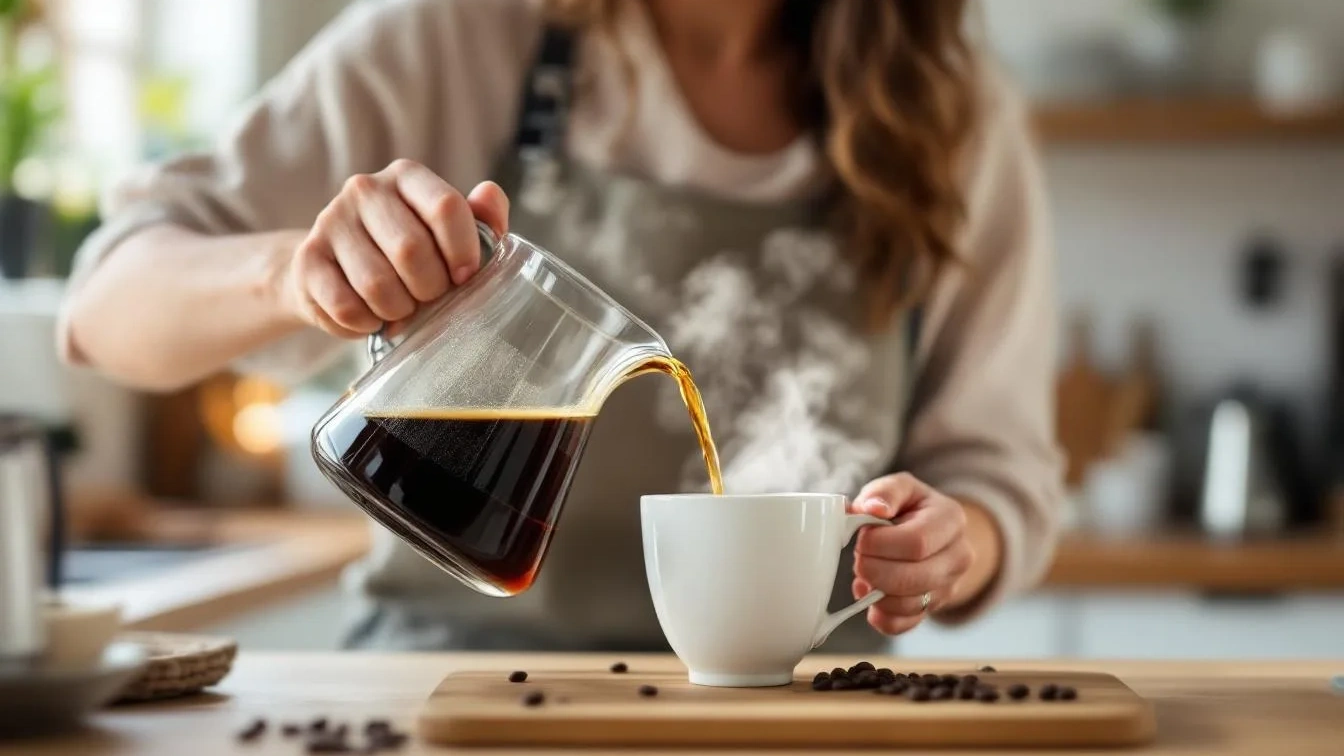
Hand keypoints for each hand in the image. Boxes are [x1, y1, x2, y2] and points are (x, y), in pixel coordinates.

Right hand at [285, 159, 509, 337]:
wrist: (336, 271)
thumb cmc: (407, 253)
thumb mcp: (448, 234)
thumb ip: (480, 218)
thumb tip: (490, 195)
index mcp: (406, 176)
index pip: (445, 207)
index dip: (464, 251)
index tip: (465, 276)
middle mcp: (364, 189)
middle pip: (411, 249)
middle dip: (430, 288)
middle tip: (430, 297)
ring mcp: (330, 221)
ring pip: (377, 284)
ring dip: (399, 310)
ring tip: (402, 307)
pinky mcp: (307, 259)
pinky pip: (346, 306)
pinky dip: (368, 323)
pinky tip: (373, 317)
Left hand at [849, 473, 974, 635]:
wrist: (933, 533)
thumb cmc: (910, 508)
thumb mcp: (900, 488)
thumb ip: (884, 492)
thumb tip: (871, 508)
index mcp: (951, 520)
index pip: (917, 542)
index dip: (881, 544)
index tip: (861, 538)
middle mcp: (959, 556)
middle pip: (914, 577)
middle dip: (875, 569)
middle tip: (858, 558)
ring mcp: (950, 586)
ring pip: (910, 604)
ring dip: (876, 592)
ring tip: (864, 573)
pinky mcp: (934, 608)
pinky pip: (906, 625)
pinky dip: (881, 616)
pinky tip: (870, 596)